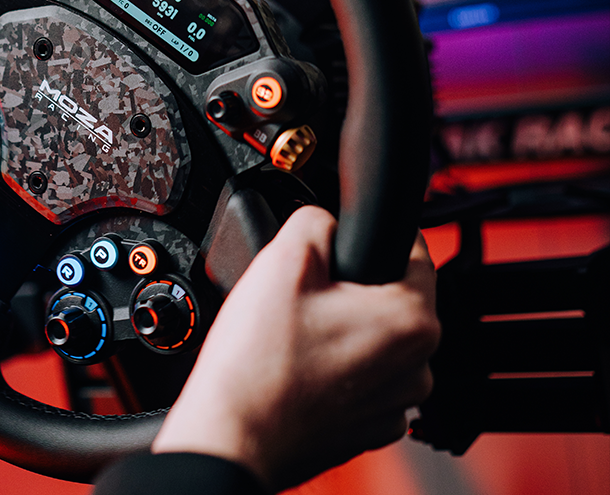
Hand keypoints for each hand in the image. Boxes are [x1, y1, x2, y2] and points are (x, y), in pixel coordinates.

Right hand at [152, 205, 439, 492]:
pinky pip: (363, 375)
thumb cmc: (259, 362)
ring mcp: (395, 403)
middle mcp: (417, 367)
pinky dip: (337, 362)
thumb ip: (316, 218)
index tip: (346, 233)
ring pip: (376, 336)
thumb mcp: (283, 257)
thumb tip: (326, 218)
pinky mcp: (369, 426)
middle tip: (303, 286)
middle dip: (352, 282)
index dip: (376, 231)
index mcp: (410, 321)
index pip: (415, 250)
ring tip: (295, 327)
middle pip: (392, 295)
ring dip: (344, 323)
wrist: (234, 434)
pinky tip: (299, 360)